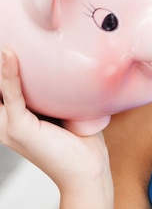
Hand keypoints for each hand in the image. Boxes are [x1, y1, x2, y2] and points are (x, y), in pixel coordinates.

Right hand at [0, 48, 110, 191]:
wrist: (86, 171)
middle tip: (2, 37)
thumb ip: (57, 84)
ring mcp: (8, 126)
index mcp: (12, 115)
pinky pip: (12, 96)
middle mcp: (4, 121)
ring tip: (3, 42)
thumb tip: (66, 56)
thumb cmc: (79, 138)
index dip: (2, 65)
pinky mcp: (19, 129)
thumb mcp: (64, 104)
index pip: (2, 85)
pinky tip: (9, 55)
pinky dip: (9, 75)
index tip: (5, 42)